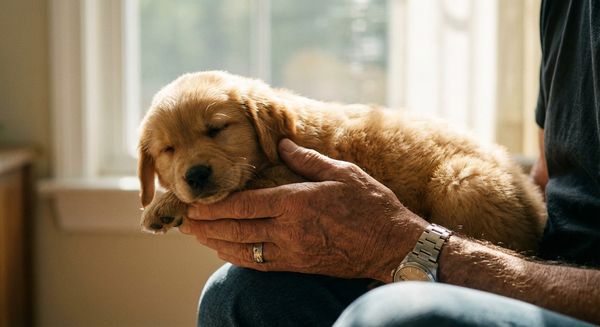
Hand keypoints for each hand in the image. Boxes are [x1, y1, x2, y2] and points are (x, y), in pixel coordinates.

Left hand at [182, 139, 427, 281]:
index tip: (195, 203)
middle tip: (184, 220)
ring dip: (215, 242)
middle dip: (207, 224)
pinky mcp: (298, 265)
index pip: (245, 204)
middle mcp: (288, 229)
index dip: (216, 206)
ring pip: (243, 249)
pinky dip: (238, 257)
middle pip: (237, 228)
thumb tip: (281, 144)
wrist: (392, 245)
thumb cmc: (371, 205)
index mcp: (296, 202)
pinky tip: (225, 252)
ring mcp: (292, 251)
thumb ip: (307, 159)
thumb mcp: (342, 172)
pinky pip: (260, 264)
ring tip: (197, 235)